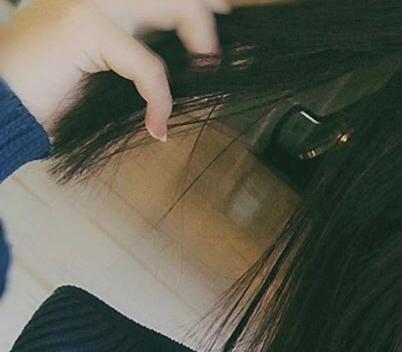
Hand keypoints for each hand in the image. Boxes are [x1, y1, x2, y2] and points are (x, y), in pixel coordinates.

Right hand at [0, 0, 232, 141]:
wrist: (5, 103)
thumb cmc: (54, 90)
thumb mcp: (109, 63)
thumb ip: (144, 48)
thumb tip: (199, 60)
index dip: (201, 6)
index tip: (219, 31)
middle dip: (209, 19)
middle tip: (216, 59)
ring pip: (177, 4)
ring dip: (203, 41)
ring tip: (205, 75)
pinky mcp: (87, 27)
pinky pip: (149, 66)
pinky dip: (160, 101)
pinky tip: (156, 126)